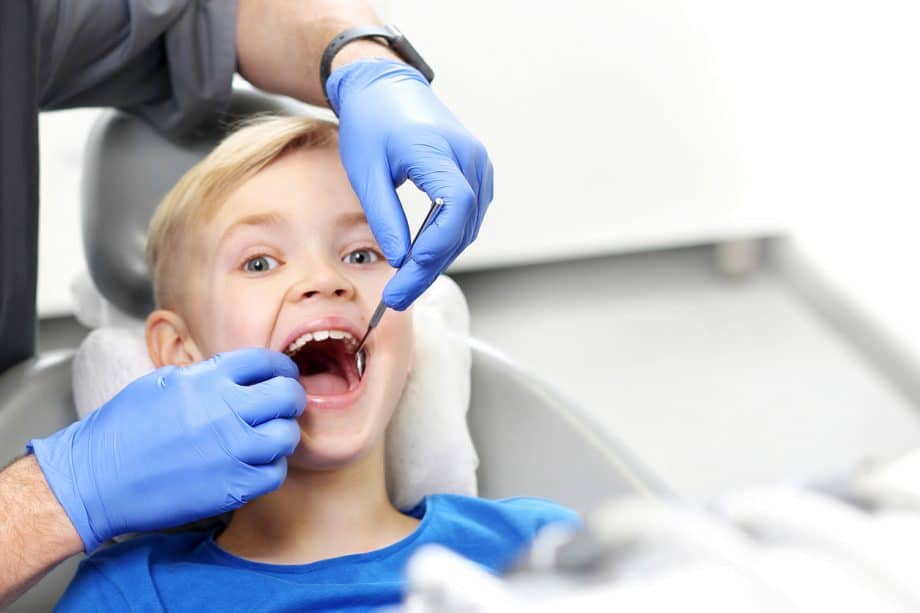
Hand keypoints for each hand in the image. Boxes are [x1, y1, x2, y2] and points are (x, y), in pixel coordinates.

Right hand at [28, 348, 305, 552]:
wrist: (96, 479)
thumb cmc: (122, 429)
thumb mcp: (162, 382)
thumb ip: (207, 375)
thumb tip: (240, 374)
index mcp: (207, 380)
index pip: (265, 362)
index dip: (280, 366)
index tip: (283, 374)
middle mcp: (225, 411)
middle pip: (287, 395)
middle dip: (291, 397)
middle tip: (284, 404)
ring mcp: (231, 451)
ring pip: (288, 436)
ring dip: (282, 435)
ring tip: (268, 437)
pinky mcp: (231, 487)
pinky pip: (275, 474)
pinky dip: (271, 468)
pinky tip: (256, 465)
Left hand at [327, 59, 493, 309]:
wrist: (385, 87)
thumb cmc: (371, 121)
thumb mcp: (366, 170)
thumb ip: (385, 215)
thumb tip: (400, 260)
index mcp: (438, 150)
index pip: (453, 208)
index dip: (433, 251)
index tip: (404, 280)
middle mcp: (468, 156)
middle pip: (461, 225)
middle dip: (430, 266)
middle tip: (398, 296)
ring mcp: (477, 164)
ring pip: (467, 226)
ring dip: (439, 257)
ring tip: (405, 283)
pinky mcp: (475, 172)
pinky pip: (467, 216)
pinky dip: (446, 240)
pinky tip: (422, 256)